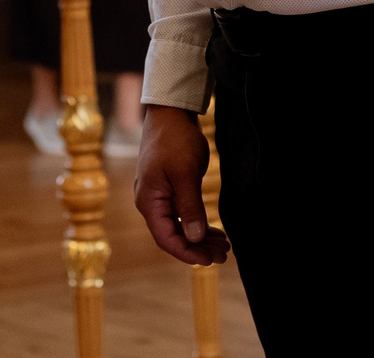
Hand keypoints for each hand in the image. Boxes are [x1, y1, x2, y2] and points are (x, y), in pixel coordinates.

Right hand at [133, 104, 228, 265]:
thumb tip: (194, 238)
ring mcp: (159, 196)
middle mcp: (150, 202)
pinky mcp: (169, 189)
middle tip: (224, 255)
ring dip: (201, 237)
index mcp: (149, 201)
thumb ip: (190, 207)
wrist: (170, 113)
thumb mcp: (185, 174)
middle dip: (199, 247)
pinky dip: (198, 223)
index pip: (167, 238)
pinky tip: (214, 231)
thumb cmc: (175, 140)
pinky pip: (182, 214)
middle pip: (174, 235)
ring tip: (224, 245)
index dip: (188, 253)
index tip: (210, 260)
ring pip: (180, 226)